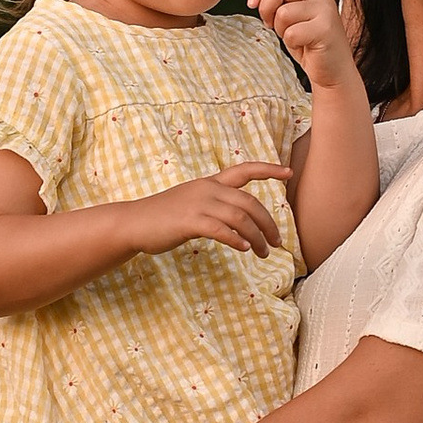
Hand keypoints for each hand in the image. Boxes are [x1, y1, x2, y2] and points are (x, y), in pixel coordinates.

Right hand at [122, 170, 292, 256]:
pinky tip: (244, 249)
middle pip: (250, 203)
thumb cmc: (163, 216)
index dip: (268, 170)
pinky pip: (222, 230)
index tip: (288, 173)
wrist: (133, 222)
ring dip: (257, 238)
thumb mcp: (192, 202)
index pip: (244, 170)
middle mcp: (208, 189)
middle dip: (268, 223)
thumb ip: (215, 205)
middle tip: (276, 242)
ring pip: (240, 219)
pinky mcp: (190, 222)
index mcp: (210, 182)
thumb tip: (238, 219)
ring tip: (263, 253)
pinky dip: (237, 240)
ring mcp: (199, 205)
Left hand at [247, 0, 358, 91]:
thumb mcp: (292, 18)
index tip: (251, 4)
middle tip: (270, 24)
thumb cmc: (309, 45)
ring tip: (294, 37)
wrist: (333, 70)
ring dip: (281, 29)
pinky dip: (292, 43)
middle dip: (266, 7)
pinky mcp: (325, 30)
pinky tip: (304, 46)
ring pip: (284, 12)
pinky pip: (292, 33)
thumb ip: (280, 2)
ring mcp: (325, 12)